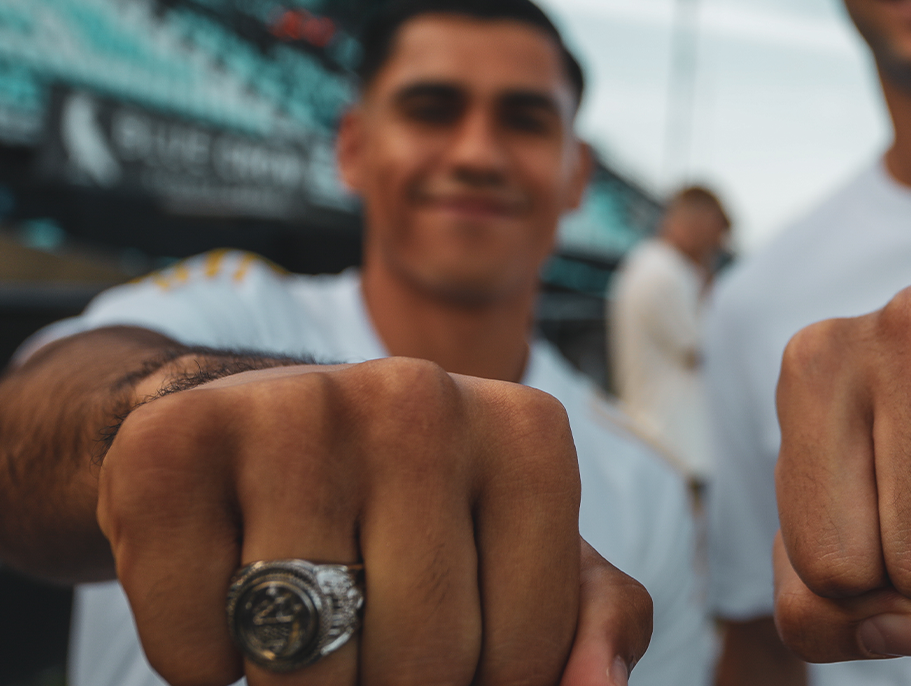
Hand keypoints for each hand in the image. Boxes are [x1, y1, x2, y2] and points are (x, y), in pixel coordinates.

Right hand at [98, 357, 650, 684]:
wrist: (255, 429)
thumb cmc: (415, 512)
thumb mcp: (523, 551)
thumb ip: (592, 619)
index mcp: (526, 433)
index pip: (524, 652)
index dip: (484, 685)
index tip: (455, 649)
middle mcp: (418, 399)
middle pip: (424, 662)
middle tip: (371, 641)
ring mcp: (293, 409)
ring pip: (308, 665)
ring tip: (308, 622)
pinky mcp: (172, 445)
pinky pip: (193, 647)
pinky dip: (204, 665)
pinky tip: (227, 591)